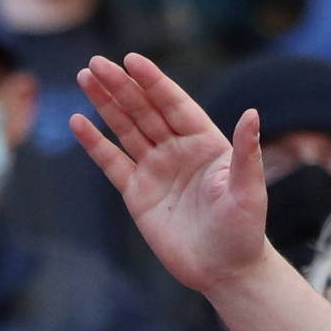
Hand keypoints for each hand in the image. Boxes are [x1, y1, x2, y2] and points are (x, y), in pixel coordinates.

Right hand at [71, 53, 269, 294]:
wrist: (223, 270)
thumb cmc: (243, 231)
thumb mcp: (248, 191)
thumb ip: (246, 152)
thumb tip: (251, 115)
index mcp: (205, 142)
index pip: (174, 104)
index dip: (153, 82)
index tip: (131, 60)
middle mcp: (177, 150)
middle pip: (144, 110)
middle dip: (120, 86)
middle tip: (95, 63)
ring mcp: (155, 169)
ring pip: (125, 129)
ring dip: (105, 104)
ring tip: (84, 78)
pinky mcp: (137, 193)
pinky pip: (112, 163)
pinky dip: (95, 143)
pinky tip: (79, 122)